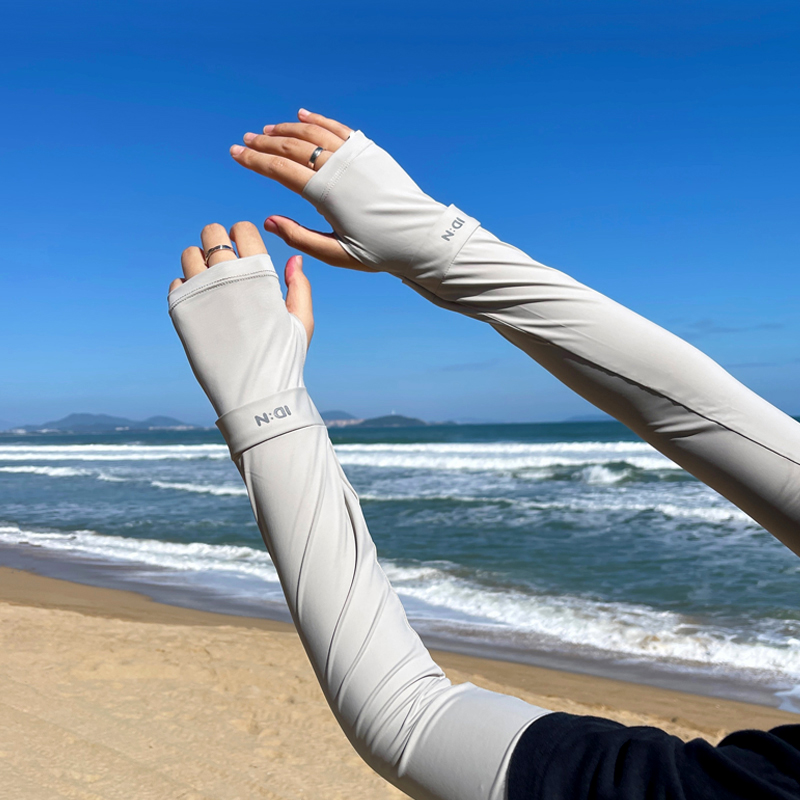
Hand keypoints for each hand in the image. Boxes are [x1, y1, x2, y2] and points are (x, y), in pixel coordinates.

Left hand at [169, 220, 312, 346]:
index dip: (243, 234)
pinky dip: (186, 287)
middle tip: (223, 259)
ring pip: (189, 255)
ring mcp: (201, 291)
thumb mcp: (302, 321)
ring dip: (199, 261)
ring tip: (210, 281)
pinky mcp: (181, 309)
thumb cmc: (283, 358)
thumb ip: (299, 285)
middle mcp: (227, 275)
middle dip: (217, 240)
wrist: (254, 392)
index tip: (243, 247)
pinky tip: (201, 302)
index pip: (243, 229)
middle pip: (211, 233)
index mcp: (259, 273)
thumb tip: (294, 259)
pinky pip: (177, 283)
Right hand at [229, 109, 367, 270]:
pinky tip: (302, 117)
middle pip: (292, 147)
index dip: (254, 160)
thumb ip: (300, 238)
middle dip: (264, 143)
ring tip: (267, 131)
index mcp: (326, 193)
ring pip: (312, 134)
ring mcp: (355, 156)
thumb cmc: (379, 251)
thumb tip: (268, 221)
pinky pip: (337, 129)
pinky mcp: (369, 152)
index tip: (235, 153)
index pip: (280, 169)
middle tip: (245, 141)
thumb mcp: (337, 254)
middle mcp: (338, 168)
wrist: (421, 236)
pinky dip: (317, 121)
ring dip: (286, 130)